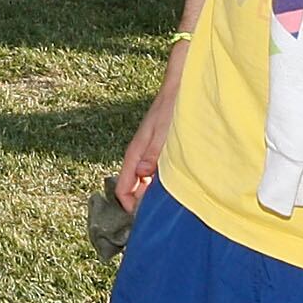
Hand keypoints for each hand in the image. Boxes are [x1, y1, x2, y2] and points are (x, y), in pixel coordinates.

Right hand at [114, 79, 177, 210]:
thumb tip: (143, 175)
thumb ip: (153, 154)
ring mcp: (148, 153)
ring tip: (170, 202)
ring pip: (144, 181)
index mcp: (135, 154)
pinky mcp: (158, 150)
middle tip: (160, 213)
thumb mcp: (165, 132)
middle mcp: (139, 156)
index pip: (122, 189)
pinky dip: (160, 181)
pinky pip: (154, 172)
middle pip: (132, 188)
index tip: (145, 216)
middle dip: (141, 202)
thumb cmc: (172, 108)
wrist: (180, 86)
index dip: (130, 206)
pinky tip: (176, 184)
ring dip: (152, 192)